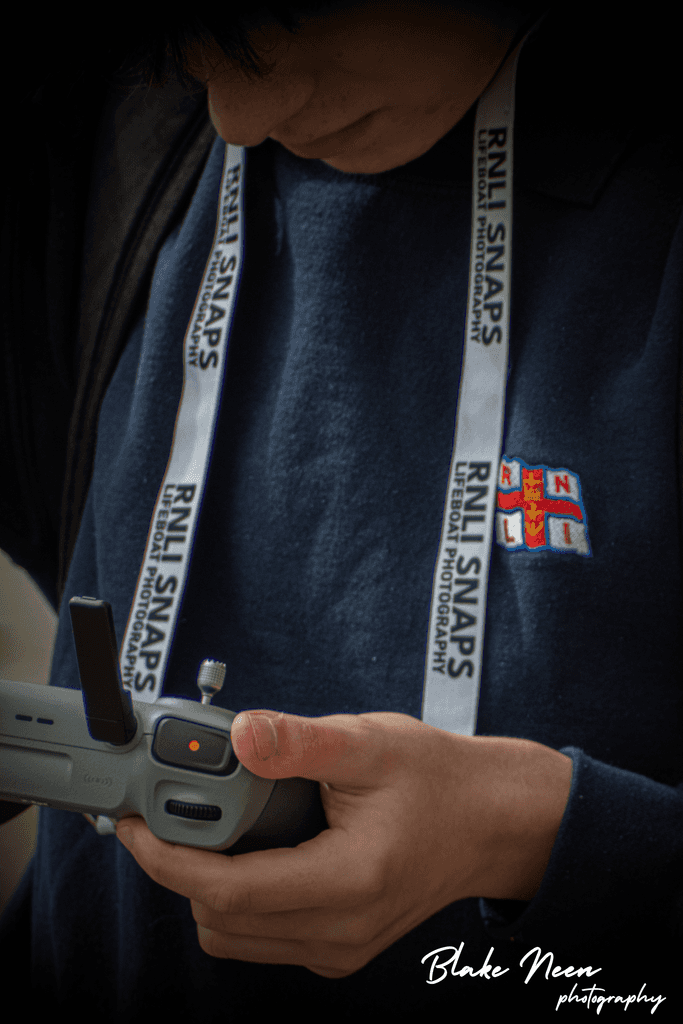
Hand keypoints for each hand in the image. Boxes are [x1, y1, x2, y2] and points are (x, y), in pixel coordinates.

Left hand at [116, 710, 571, 976]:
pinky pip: (262, 935)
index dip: (166, 859)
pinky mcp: (338, 946)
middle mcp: (340, 930)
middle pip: (219, 921)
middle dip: (181, 868)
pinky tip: (253, 847)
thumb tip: (238, 736)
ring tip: (215, 824)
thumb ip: (300, 741)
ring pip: (234, 936)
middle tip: (172, 810)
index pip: (227, 893)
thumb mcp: (372, 743)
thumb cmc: (439, 780)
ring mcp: (340, 947)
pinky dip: (238, 897)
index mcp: (348, 882)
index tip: (134, 824)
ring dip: (207, 886)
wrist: (492, 822)